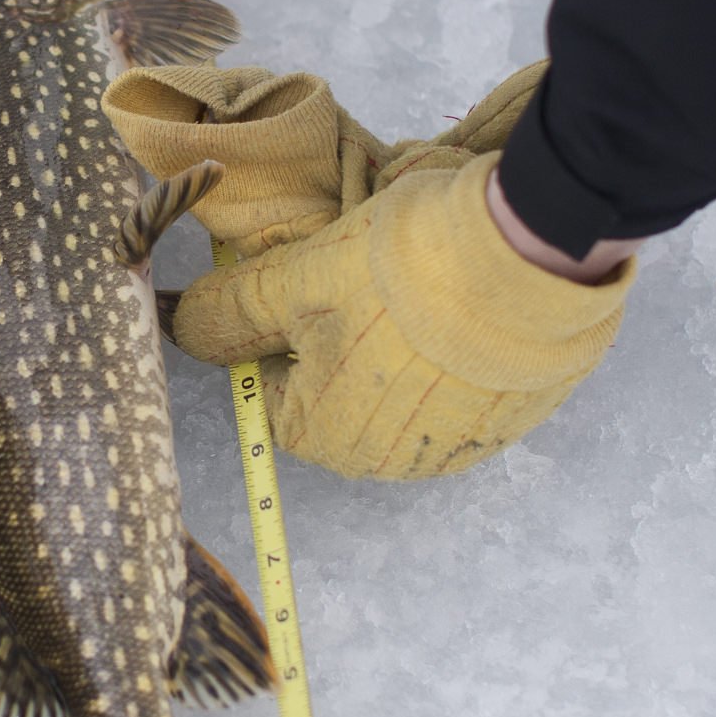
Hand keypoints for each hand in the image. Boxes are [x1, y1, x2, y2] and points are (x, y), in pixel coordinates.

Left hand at [104, 63, 634, 480]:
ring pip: (401, 387)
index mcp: (329, 437)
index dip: (279, 328)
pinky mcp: (515, 417)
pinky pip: (462, 385)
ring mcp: (460, 444)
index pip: (273, 390)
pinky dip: (454, 349)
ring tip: (419, 282)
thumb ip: (229, 311)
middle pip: (337, 391)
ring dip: (398, 341)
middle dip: (340, 334)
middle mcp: (394, 462)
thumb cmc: (402, 271)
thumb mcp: (295, 278)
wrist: (535, 254)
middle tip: (364, 271)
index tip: (305, 278)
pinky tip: (463, 303)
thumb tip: (180, 328)